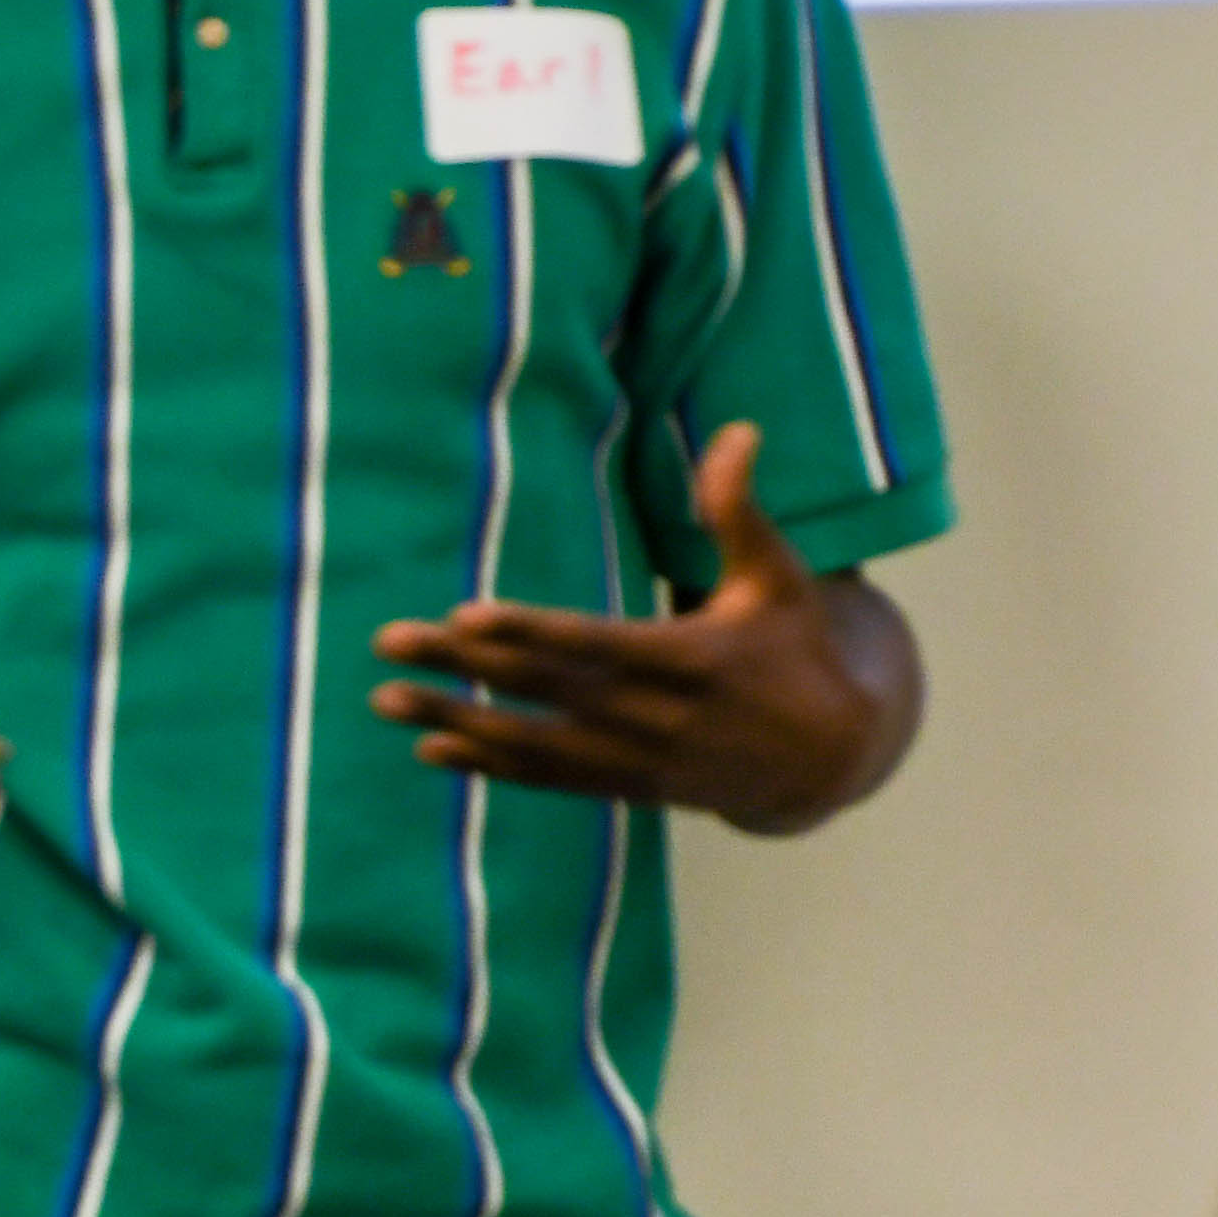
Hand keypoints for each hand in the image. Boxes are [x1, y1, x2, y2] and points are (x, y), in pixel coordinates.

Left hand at [365, 423, 922, 835]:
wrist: (830, 758)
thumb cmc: (796, 646)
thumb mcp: (780, 576)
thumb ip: (740, 509)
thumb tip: (737, 429)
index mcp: (695, 659)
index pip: (597, 645)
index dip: (529, 634)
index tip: (464, 618)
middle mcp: (659, 718)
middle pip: (546, 691)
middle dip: (462, 670)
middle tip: (388, 645)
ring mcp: (640, 761)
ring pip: (534, 745)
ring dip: (457, 724)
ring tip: (387, 702)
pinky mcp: (629, 787)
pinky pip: (550, 781)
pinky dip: (491, 768)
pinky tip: (432, 748)